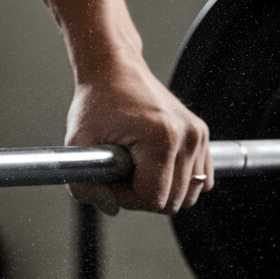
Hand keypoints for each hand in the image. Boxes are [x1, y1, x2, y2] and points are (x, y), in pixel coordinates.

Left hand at [65, 57, 211, 215]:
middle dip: (143, 196)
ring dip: (162, 190)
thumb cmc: (97, 101)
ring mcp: (198, 135)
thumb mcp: (78, 141)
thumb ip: (85, 184)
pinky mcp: (201, 135)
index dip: (126, 199)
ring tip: (136, 169)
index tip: (110, 180)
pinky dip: (178, 181)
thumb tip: (111, 208)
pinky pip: (201, 179)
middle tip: (121, 174)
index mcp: (162, 138)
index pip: (154, 199)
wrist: (115, 69)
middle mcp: (187, 137)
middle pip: (174, 201)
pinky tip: (154, 166)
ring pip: (189, 194)